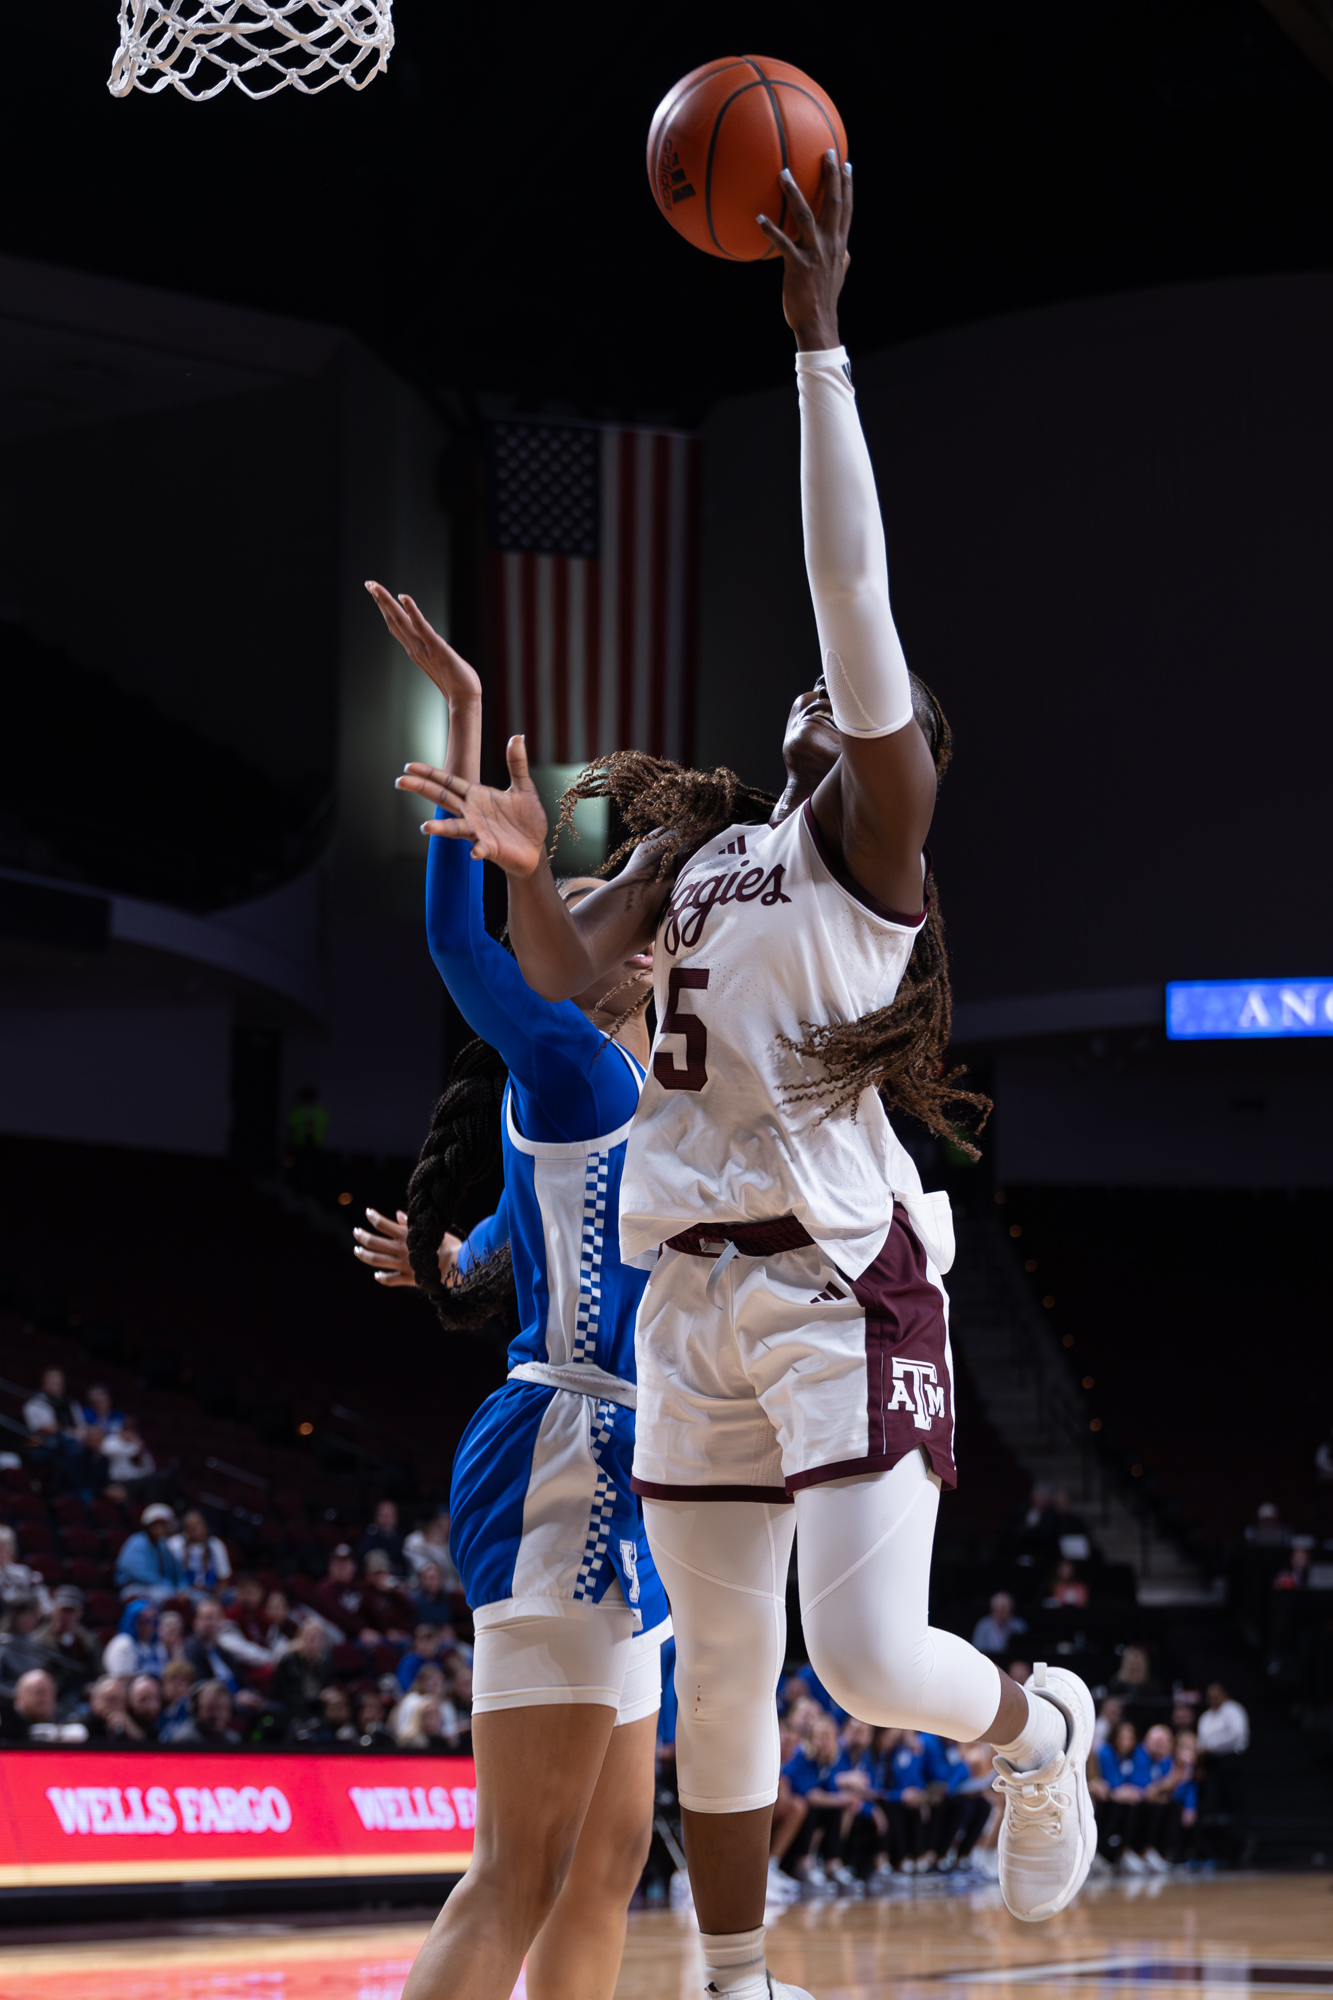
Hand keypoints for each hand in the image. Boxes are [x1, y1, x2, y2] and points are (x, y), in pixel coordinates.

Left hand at [353, 1208, 460, 1287]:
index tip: (367, 1212)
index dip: (374, 1217)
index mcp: (407, 1236)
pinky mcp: (409, 1279)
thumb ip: (411, 1224)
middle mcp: (401, 1250)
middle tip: (356, 1232)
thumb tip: (398, 1214)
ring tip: (357, 1251)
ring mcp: (403, 1265)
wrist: (458, 1267)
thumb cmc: (450, 1246)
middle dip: (362, 1236)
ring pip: (376, 1260)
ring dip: (364, 1255)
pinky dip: (382, 1277)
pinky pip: (390, 1280)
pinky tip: (376, 1275)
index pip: (384, 1224)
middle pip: (374, 1242)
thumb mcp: (433, 1230)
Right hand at [365, 583, 481, 708]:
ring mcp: (423, 648)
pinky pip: (421, 626)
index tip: (377, 593)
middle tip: (368, 583)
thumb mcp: (441, 664)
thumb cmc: (458, 684)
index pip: (397, 625)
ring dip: (387, 602)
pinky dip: (412, 611)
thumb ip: (435, 655)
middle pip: (393, 620)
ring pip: (400, 621)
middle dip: (380, 600)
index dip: (386, 609)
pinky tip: (403, 597)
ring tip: (375, 586)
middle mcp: (414, 648)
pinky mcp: (436, 647)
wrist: (465, 700)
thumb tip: (436, 651)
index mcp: (415, 650)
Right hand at [397, 734, 549, 874]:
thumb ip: (517, 764)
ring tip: (425, 828)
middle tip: (401, 782)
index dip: (430, 774)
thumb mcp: (523, 787)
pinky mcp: (490, 848)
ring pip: (455, 827)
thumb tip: (518, 736)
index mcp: (477, 796)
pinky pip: (481, 848)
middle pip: (443, 799)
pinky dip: (477, 850)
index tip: (410, 767)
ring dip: (441, 828)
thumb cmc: (526, 819)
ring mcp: (478, 831)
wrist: (534, 848)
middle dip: (422, 790)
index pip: (449, 781)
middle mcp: (472, 813)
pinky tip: (474, 852)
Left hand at [757, 150, 851, 351]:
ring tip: (784, 173)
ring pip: (806, 217)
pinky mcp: (798, 266)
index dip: (847, 186)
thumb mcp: (839, 273)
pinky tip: (759, 218)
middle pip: (833, 204)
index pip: (846, 209)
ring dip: (795, 194)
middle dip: (831, 177)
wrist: (818, 322)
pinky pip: (783, 243)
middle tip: (826, 153)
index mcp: (840, 244)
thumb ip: (841, 256)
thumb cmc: (824, 298)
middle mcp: (830, 245)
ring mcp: (815, 254)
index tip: (846, 164)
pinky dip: (771, 230)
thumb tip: (845, 249)